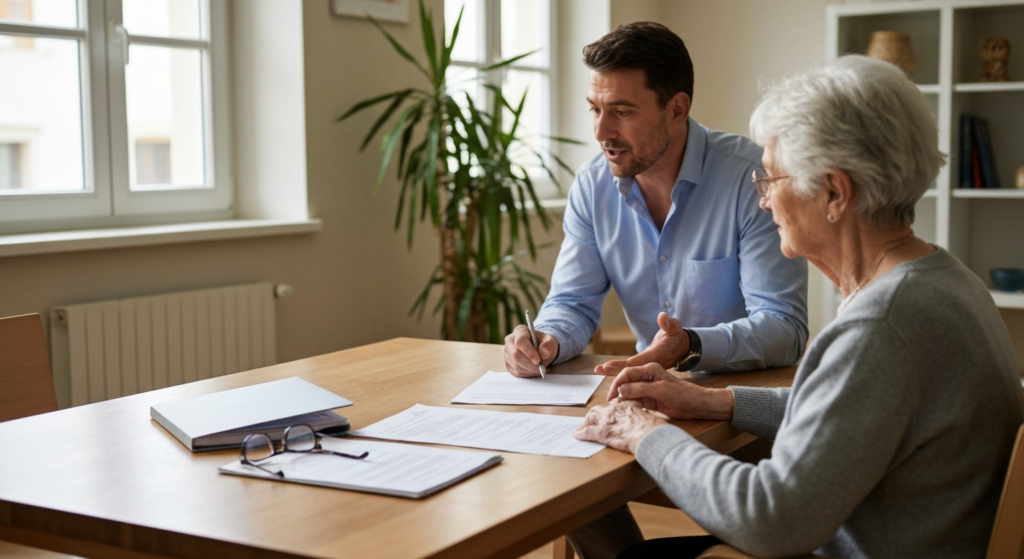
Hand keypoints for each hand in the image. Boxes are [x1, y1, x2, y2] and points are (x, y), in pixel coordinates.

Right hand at [504, 325, 557, 377]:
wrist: (540, 350)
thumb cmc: (544, 344)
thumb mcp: (550, 342)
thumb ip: (548, 346)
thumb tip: (544, 353)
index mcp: (520, 331)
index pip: (520, 341)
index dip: (529, 351)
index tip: (538, 360)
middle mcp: (510, 340)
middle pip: (515, 354)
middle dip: (530, 364)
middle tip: (540, 367)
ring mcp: (507, 352)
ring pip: (516, 365)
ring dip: (529, 369)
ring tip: (538, 368)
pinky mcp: (508, 363)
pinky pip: (516, 371)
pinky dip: (526, 373)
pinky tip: (533, 369)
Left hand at [573, 399, 666, 453]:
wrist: (650, 435)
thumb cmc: (655, 430)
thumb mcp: (652, 419)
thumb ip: (646, 419)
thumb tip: (649, 427)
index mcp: (629, 404)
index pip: (617, 402)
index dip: (612, 407)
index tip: (611, 411)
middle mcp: (616, 408)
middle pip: (600, 409)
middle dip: (595, 414)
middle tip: (593, 419)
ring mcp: (607, 419)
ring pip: (591, 417)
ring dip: (586, 422)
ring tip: (582, 427)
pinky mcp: (601, 431)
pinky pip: (587, 431)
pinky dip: (581, 433)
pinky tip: (577, 435)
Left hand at [595, 313, 687, 375]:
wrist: (681, 347)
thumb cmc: (676, 335)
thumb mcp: (675, 327)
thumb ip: (668, 323)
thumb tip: (662, 316)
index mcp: (656, 356)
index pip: (637, 362)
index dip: (623, 365)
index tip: (608, 364)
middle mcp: (650, 365)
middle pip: (630, 370)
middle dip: (614, 370)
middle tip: (599, 370)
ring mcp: (647, 368)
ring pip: (629, 373)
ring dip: (613, 372)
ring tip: (597, 370)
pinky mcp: (644, 368)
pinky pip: (630, 371)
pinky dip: (619, 371)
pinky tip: (606, 371)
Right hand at [606, 363, 733, 420]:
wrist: (697, 405)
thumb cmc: (682, 394)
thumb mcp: (660, 390)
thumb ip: (640, 389)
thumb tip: (621, 389)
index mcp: (650, 369)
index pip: (627, 373)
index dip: (617, 383)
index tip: (612, 395)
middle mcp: (647, 377)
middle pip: (626, 382)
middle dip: (616, 390)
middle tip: (609, 403)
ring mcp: (648, 389)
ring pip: (629, 392)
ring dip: (623, 400)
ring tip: (615, 409)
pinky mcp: (650, 399)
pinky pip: (636, 401)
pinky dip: (630, 406)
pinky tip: (625, 411)